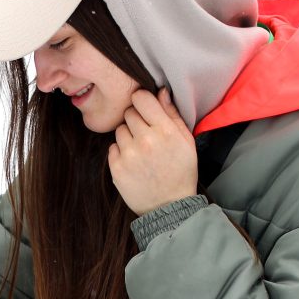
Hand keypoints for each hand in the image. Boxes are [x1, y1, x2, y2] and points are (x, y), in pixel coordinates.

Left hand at [108, 88, 197, 216]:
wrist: (169, 206)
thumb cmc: (181, 172)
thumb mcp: (186, 141)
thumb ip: (172, 114)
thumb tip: (160, 91)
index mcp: (165, 130)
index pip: (141, 98)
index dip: (142, 102)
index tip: (145, 110)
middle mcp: (145, 140)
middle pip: (129, 113)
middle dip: (136, 120)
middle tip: (146, 136)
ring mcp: (129, 155)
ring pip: (119, 130)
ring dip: (128, 137)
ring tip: (140, 151)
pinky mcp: (117, 168)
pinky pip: (112, 148)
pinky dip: (120, 152)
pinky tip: (133, 163)